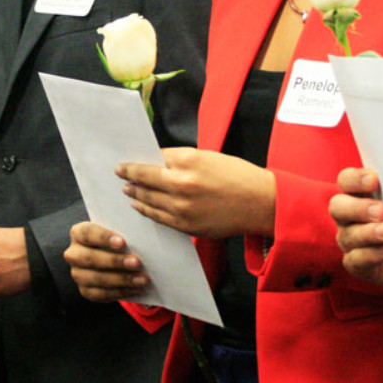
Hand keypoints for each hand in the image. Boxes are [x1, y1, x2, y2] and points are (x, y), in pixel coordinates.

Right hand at [64, 222, 148, 301]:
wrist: (112, 259)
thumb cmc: (116, 241)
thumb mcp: (116, 232)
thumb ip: (123, 232)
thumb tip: (138, 236)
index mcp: (78, 233)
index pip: (87, 233)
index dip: (104, 238)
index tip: (123, 242)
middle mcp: (73, 254)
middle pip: (90, 258)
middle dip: (115, 261)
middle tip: (137, 263)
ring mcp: (77, 274)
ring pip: (96, 278)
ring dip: (121, 280)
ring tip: (142, 279)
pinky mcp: (85, 290)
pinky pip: (101, 294)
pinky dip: (120, 292)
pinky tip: (136, 289)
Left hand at [118, 148, 275, 237]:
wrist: (261, 203)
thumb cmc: (238, 175)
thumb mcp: (208, 157)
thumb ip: (180, 160)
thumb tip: (157, 162)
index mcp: (188, 161)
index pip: (152, 161)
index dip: (134, 164)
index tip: (123, 165)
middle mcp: (181, 184)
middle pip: (145, 181)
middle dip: (130, 178)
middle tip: (120, 176)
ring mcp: (183, 208)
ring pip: (149, 201)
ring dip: (135, 195)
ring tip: (127, 191)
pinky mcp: (187, 226)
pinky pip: (159, 218)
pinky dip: (147, 211)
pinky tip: (140, 206)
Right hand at [330, 168, 382, 289]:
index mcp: (358, 193)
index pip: (345, 180)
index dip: (355, 179)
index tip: (375, 180)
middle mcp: (348, 215)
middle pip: (338, 206)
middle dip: (359, 208)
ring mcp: (349, 240)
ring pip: (347, 235)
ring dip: (368, 232)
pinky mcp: (356, 263)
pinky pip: (355, 259)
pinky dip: (371, 254)